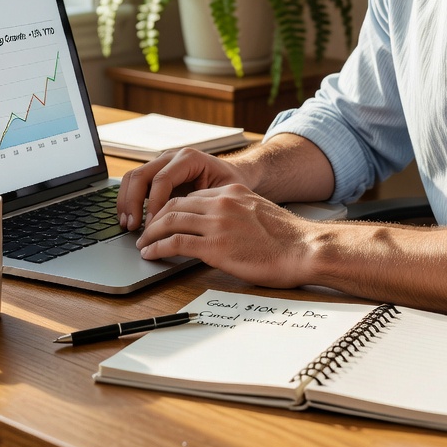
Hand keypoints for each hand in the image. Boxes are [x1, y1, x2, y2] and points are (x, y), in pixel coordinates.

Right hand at [116, 148, 248, 231]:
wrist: (232, 174)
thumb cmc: (231, 184)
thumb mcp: (225, 192)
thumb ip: (207, 202)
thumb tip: (188, 221)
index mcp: (189, 158)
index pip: (162, 179)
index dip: (153, 204)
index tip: (152, 226)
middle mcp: (172, 156)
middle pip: (141, 175)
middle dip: (133, 203)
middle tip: (133, 227)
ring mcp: (161, 163)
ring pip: (132, 177)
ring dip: (126, 201)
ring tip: (128, 225)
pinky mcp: (155, 172)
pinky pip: (134, 183)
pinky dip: (128, 200)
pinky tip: (130, 219)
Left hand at [136, 183, 318, 287]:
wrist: (304, 249)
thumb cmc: (288, 239)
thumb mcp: (260, 213)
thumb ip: (238, 213)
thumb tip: (224, 227)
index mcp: (233, 192)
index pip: (192, 195)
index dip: (172, 208)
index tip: (163, 219)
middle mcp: (222, 202)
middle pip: (175, 204)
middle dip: (155, 218)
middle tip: (146, 231)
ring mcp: (218, 224)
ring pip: (170, 220)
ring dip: (151, 233)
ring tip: (143, 244)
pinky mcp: (215, 247)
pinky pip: (175, 243)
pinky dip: (157, 248)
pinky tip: (151, 254)